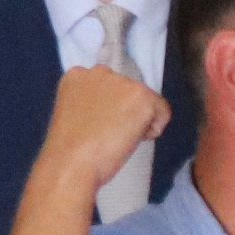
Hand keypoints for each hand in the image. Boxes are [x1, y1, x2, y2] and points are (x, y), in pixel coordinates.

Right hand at [35, 62, 168, 203]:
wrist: (72, 163)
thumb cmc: (71, 150)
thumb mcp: (75, 115)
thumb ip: (93, 104)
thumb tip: (115, 109)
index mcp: (78, 76)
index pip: (109, 86)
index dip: (111, 109)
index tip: (102, 123)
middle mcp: (99, 72)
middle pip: (129, 91)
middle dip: (126, 111)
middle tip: (110, 133)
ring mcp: (122, 82)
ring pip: (147, 101)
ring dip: (138, 121)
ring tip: (116, 137)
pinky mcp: (140, 96)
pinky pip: (163, 112)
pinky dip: (153, 129)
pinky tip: (131, 138)